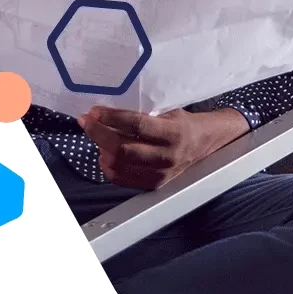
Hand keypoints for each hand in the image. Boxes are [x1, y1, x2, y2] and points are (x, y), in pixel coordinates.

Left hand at [77, 106, 248, 189]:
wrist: (205, 144)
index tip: (94, 111)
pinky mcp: (154, 184)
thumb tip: (109, 109)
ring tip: (96, 136)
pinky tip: (105, 154)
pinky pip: (121, 179)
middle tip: (86, 122)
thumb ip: (144, 112)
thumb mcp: (169, 111)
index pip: (136, 125)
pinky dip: (108, 166)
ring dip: (100, 149)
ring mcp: (160, 174)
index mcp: (173, 133)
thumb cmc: (184, 123)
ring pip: (119, 165)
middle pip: (122, 148)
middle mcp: (167, 156)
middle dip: (98, 133)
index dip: (111, 118)